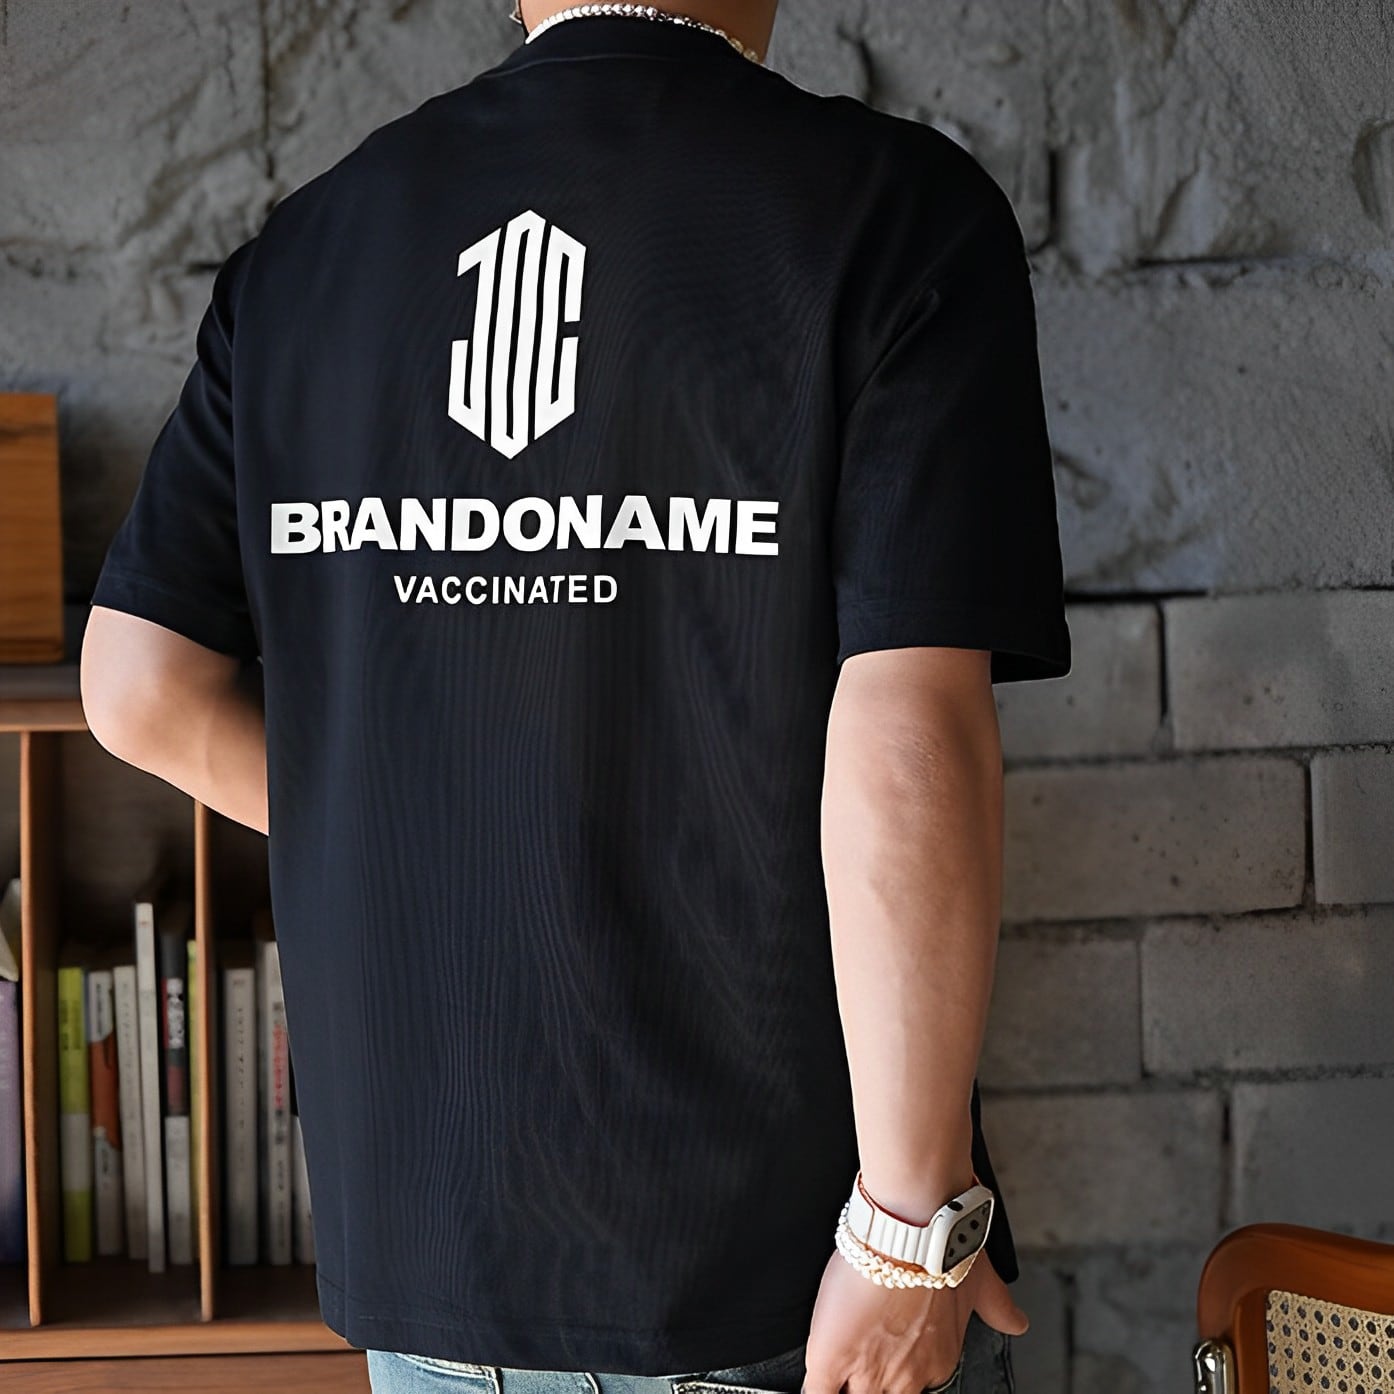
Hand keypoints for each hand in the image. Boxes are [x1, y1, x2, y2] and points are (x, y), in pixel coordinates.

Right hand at [801, 1247, 1027, 1393]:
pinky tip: (817, 1382)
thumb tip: (1017, 1322)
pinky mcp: (831, 1360)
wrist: (910, 1231)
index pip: (912, 1385)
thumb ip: (999, 1308)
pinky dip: (817, 1392)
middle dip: (873, 1387)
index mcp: (937, 1361)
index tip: (889, 1361)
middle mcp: (905, 1377)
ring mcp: (868, 1374)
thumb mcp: (984, 1285)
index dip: (897, 1372)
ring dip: (846, 1389)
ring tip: (839, 1375)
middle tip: (865, 1369)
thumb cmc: (945, 1251)